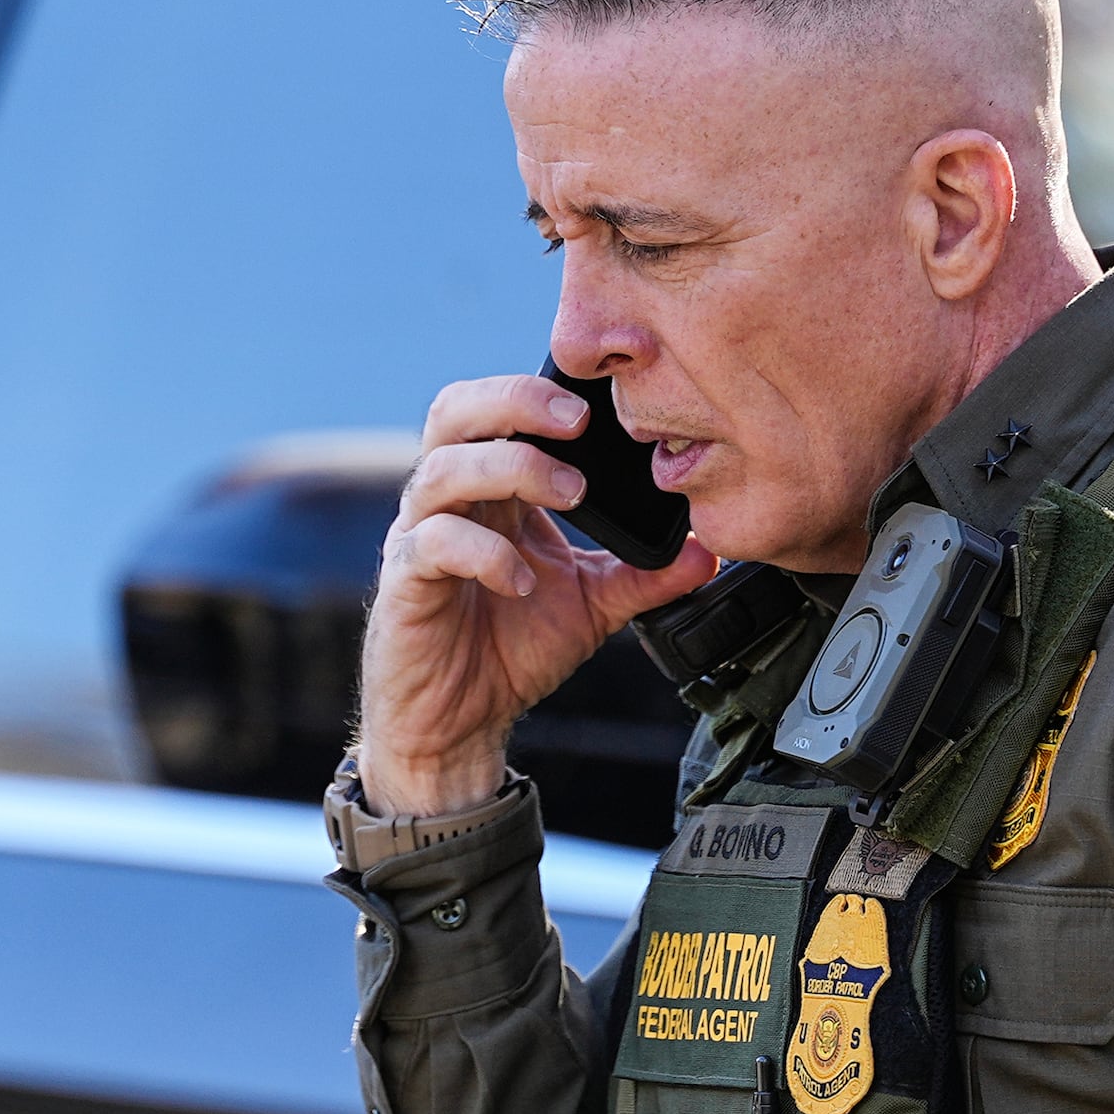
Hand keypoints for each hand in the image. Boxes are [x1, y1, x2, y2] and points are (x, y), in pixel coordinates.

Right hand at [357, 374, 716, 816]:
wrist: (459, 724)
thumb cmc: (511, 651)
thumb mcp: (593, 605)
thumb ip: (644, 574)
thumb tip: (709, 551)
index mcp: (492, 489)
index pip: (498, 408)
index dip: (539, 389)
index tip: (602, 399)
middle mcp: (449, 501)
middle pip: (455, 412)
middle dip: (516, 402)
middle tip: (579, 423)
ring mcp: (418, 537)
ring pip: (442, 469)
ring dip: (511, 469)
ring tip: (570, 494)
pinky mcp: (404, 583)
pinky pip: (433, 544)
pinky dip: (483, 552)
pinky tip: (521, 580)